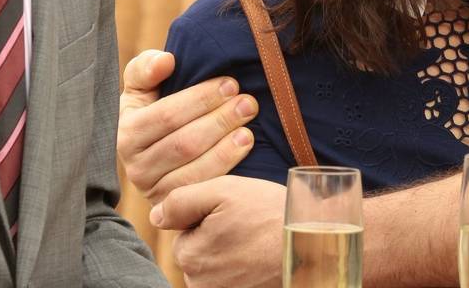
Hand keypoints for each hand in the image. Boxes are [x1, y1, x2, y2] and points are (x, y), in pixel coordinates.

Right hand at [117, 49, 257, 204]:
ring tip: (249, 127)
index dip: (201, 99)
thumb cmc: (154, 109)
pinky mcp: (174, 208)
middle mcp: (135, 167)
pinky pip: (202, 191)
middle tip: (248, 103)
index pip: (166, 115)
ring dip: (226, 147)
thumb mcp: (142, 87)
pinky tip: (244, 148)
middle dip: (220, 121)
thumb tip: (166, 61)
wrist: (156, 153)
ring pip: (194, 169)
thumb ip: (146, 68)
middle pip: (184, 144)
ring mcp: (154, 191)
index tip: (230, 84)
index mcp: (126, 133)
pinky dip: (226, 169)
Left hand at [154, 176, 285, 287]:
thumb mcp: (224, 190)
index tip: (235, 213)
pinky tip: (260, 260)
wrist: (312, 244)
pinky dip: (243, 271)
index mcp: (190, 255)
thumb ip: (182, 200)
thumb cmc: (270, 213)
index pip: (185, 232)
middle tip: (249, 227)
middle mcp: (199, 283)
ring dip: (230, 256)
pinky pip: (231, 280)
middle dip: (217, 239)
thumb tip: (156, 215)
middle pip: (198, 254)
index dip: (208, 217)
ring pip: (215, 269)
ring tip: (257, 243)